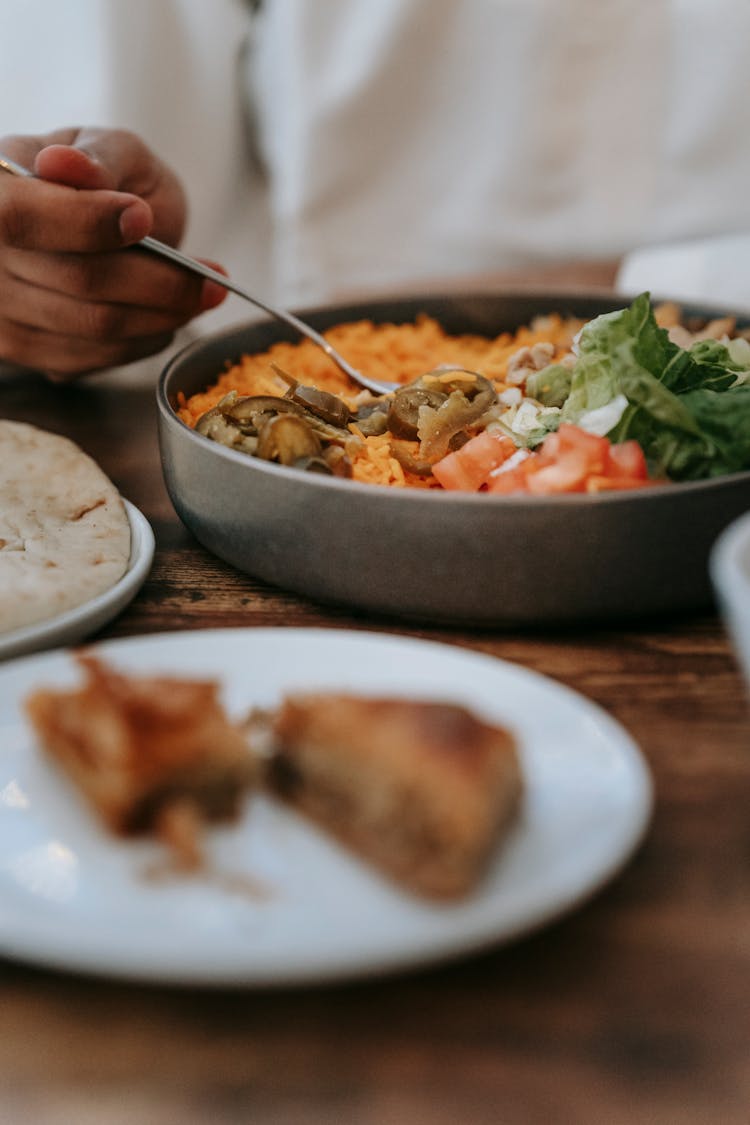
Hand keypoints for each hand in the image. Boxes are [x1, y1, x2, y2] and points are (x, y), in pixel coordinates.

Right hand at [0, 127, 225, 378]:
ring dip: (162, 316)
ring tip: (203, 296)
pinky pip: (94, 357)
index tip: (142, 217)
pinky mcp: (24, 351)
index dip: (85, 222)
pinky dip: (143, 339)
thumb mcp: (110, 149)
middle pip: (76, 280)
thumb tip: (66, 165)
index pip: (20, 217)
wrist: (95, 222)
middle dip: (158, 281)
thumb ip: (98, 157)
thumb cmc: (104, 179)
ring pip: (93, 326)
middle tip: (214, 277)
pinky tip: (167, 318)